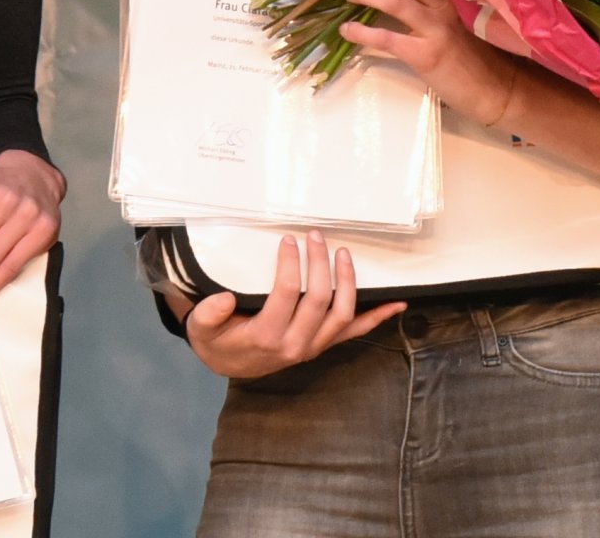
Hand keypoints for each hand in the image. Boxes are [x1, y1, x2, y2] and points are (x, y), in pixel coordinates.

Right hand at [183, 231, 404, 378]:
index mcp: (267, 337)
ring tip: (343, 253)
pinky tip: (397, 304)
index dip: (291, 264)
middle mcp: (296, 345)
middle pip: (319, 298)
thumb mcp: (202, 329)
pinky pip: (356, 332)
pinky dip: (378, 317)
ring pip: (342, 313)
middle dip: (319, 263)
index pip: (287, 294)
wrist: (231, 363)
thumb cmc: (219, 339)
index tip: (289, 241)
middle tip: (314, 236)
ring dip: (348, 281)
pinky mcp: (324, 344)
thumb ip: (208, 314)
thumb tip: (224, 298)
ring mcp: (314, 346)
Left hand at [341, 0, 518, 126]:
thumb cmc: (471, 59)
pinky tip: (348, 30)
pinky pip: (388, 38)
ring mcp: (435, 30)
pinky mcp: (425, 55)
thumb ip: (430, 9)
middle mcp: (442, 8)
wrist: (495, 89)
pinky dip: (363, 32)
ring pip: (395, 1)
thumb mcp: (452, 25)